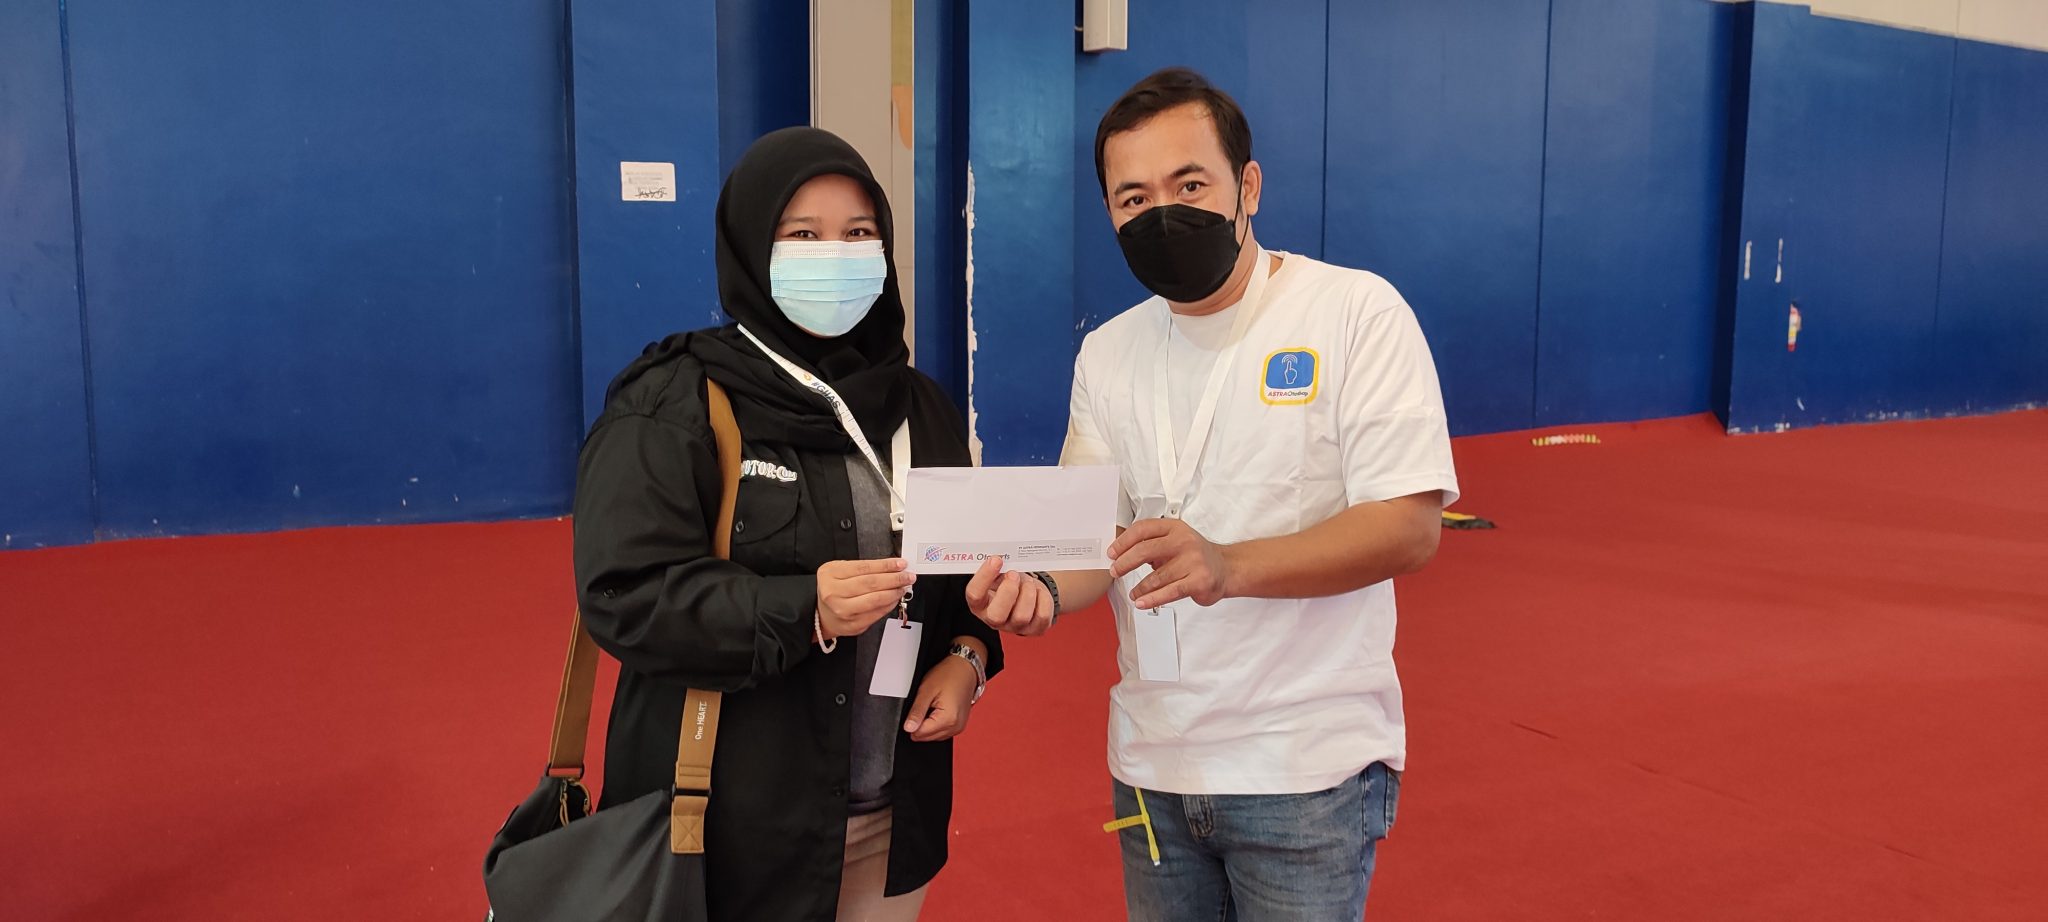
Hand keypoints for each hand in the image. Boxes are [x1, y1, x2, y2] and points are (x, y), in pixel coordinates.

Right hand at [815, 558, 914, 640]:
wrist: (821, 614)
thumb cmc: (833, 589)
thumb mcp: (839, 570)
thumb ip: (863, 567)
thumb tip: (891, 567)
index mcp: (830, 575)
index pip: (864, 567)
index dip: (886, 565)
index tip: (900, 564)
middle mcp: (834, 594)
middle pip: (871, 583)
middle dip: (894, 579)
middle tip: (907, 576)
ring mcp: (843, 611)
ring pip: (875, 600)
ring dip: (894, 592)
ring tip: (903, 587)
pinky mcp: (853, 625)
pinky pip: (877, 614)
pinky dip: (889, 605)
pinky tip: (894, 598)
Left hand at [903, 656, 976, 741]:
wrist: (965, 668)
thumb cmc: (949, 675)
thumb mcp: (926, 691)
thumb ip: (916, 712)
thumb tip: (908, 728)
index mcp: (948, 720)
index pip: (920, 734)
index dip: (913, 722)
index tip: (918, 708)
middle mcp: (956, 727)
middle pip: (927, 737)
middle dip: (922, 723)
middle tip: (927, 704)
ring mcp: (959, 727)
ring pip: (933, 736)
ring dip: (929, 723)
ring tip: (934, 704)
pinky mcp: (959, 725)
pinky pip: (942, 731)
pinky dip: (937, 723)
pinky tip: (939, 708)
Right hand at [965, 557, 1053, 635]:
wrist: (1027, 592)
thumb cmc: (1009, 583)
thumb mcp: (998, 574)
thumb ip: (995, 569)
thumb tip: (999, 558)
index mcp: (980, 604)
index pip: (974, 594)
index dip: (984, 576)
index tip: (996, 560)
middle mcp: (994, 619)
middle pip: (996, 616)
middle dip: (1008, 591)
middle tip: (1014, 574)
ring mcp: (1014, 627)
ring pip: (1022, 616)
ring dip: (1027, 593)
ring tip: (1028, 583)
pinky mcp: (1034, 629)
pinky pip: (1042, 616)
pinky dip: (1043, 599)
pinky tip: (1038, 592)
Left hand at [1109, 518, 1232, 609]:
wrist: (1226, 568)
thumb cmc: (1196, 555)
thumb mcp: (1175, 540)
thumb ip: (1152, 544)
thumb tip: (1121, 554)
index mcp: (1175, 528)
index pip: (1143, 529)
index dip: (1123, 541)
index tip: (1112, 553)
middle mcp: (1184, 541)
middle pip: (1145, 550)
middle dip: (1125, 563)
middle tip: (1115, 571)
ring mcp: (1193, 561)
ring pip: (1156, 576)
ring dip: (1140, 587)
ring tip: (1133, 593)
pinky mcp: (1198, 581)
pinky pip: (1169, 592)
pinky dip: (1152, 599)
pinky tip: (1142, 602)